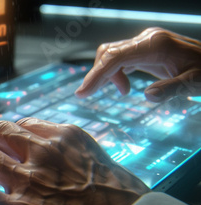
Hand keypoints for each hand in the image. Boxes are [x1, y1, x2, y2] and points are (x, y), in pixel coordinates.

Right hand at [75, 27, 200, 101]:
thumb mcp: (195, 83)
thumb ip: (172, 89)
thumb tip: (147, 96)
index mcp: (156, 45)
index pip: (116, 57)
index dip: (96, 74)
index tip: (82, 93)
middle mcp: (147, 39)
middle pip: (109, 53)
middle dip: (97, 75)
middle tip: (87, 96)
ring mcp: (146, 42)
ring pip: (112, 55)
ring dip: (106, 75)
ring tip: (121, 92)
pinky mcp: (146, 49)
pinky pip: (121, 58)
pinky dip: (116, 73)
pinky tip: (124, 88)